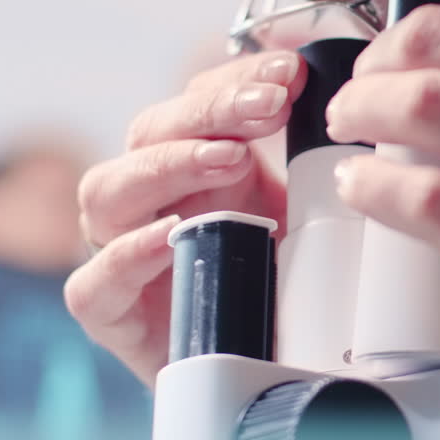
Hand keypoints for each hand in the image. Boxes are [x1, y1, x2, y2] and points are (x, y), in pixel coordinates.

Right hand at [64, 51, 306, 384]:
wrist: (256, 363)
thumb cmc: (273, 277)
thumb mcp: (301, 209)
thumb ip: (312, 159)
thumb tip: (344, 102)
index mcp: (188, 162)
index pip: (197, 100)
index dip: (238, 78)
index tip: (290, 75)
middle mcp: (144, 197)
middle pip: (151, 131)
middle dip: (212, 111)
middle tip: (268, 107)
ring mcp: (116, 250)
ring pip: (107, 190)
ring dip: (169, 165)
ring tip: (228, 159)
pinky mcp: (108, 313)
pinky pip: (94, 280)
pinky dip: (128, 255)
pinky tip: (170, 237)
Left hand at [326, 0, 439, 358]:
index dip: (425, 35)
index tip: (404, 56)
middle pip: (439, 44)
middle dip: (378, 61)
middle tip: (360, 88)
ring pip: (426, 108)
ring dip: (364, 111)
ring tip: (349, 128)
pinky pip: (435, 202)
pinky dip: (380, 189)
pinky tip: (363, 188)